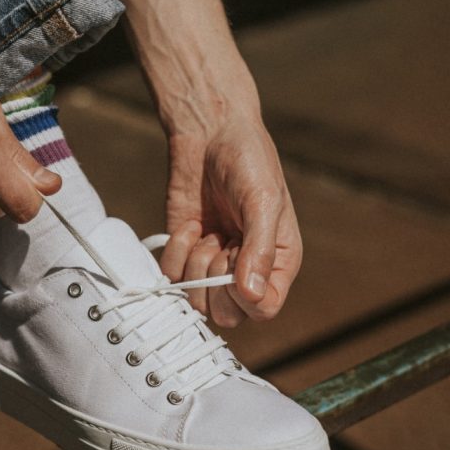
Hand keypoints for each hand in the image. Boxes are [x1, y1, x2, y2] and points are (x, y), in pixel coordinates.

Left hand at [119, 0, 301, 325]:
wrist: (209, 134)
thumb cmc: (248, 161)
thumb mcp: (263, 202)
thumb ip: (259, 251)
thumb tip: (253, 296)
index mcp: (278, 262)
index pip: (263, 309)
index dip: (246, 299)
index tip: (236, 266)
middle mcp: (245, 270)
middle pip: (226, 315)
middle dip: (216, 282)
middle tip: (219, 245)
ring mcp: (212, 264)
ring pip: (196, 300)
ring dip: (194, 266)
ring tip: (205, 233)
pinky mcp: (183, 252)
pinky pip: (171, 276)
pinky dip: (175, 251)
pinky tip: (189, 225)